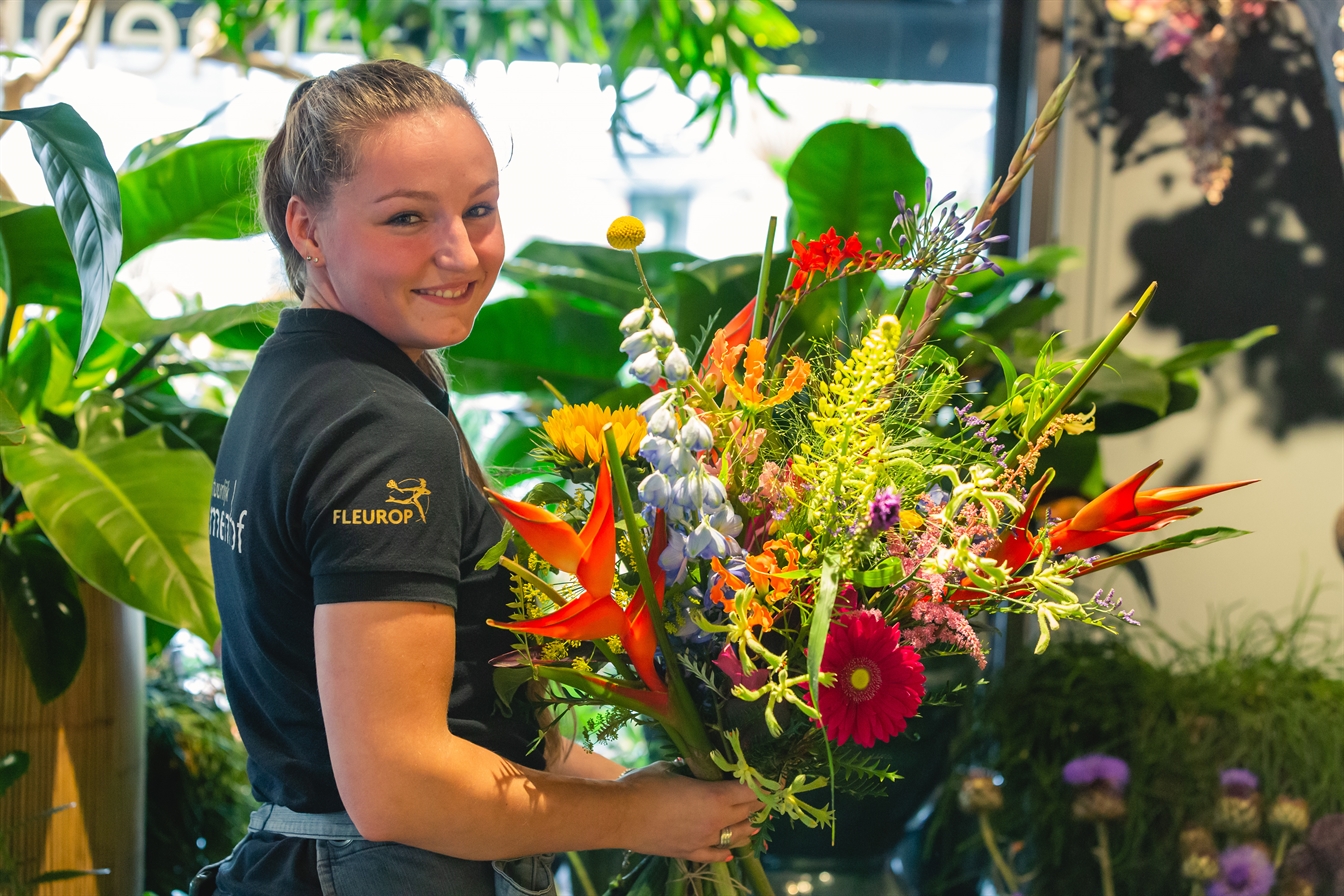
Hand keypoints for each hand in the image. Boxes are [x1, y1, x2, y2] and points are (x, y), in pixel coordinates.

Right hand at [617, 761, 762, 862]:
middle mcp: (715, 820)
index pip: (749, 790)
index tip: (773, 780)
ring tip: (755, 824)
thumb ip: (687, 768)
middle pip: (746, 813)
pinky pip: (713, 855)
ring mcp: (704, 839)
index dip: (763, 785)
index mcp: (715, 795)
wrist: (620, 816)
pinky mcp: (689, 852)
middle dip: (758, 805)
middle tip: (764, 798)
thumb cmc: (644, 785)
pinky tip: (731, 853)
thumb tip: (691, 766)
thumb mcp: (668, 768)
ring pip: (735, 836)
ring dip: (747, 829)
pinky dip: (725, 853)